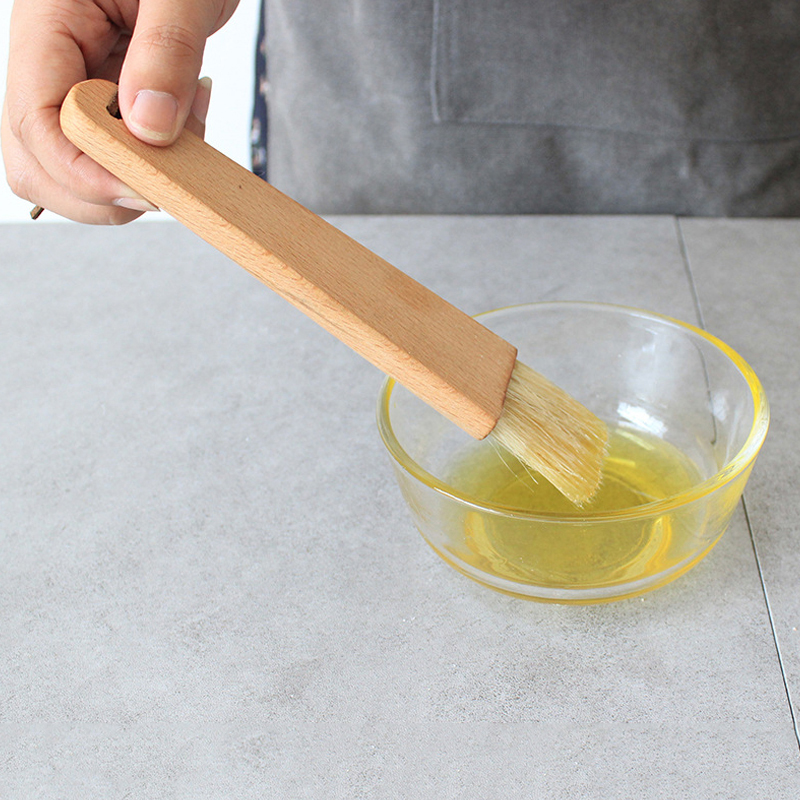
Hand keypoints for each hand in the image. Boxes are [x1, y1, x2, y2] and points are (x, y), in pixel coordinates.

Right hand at [1, 0, 238, 223]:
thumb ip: (166, 54)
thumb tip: (147, 129)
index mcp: (45, 22)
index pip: (34, 120)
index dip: (82, 171)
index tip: (144, 189)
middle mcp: (47, 61)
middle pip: (36, 160)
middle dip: (98, 191)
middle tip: (166, 179)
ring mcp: (73, 84)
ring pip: (69, 168)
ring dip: (128, 180)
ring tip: (187, 129)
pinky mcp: (105, 100)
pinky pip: (110, 155)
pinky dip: (151, 163)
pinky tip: (188, 122)